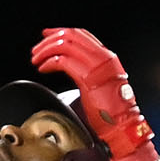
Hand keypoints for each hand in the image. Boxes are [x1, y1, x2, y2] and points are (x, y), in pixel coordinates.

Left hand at [30, 26, 154, 160]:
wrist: (123, 128)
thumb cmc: (111, 115)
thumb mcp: (98, 87)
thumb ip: (86, 76)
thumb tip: (68, 75)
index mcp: (106, 57)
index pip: (81, 35)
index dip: (61, 32)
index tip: (47, 35)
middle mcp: (103, 56)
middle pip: (71, 35)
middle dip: (50, 40)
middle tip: (36, 49)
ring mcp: (97, 66)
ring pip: (65, 44)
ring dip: (46, 50)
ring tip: (36, 59)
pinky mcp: (88, 78)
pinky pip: (63, 61)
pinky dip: (49, 62)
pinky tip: (42, 68)